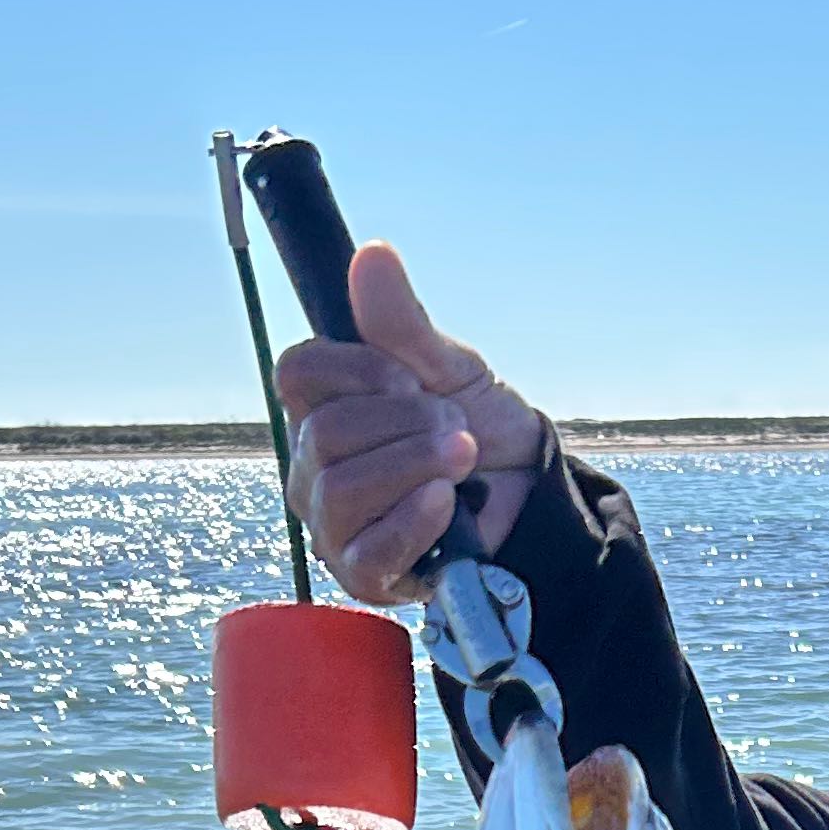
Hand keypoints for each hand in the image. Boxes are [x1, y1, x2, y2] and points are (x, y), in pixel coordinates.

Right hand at [278, 245, 546, 605]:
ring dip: (416, 465)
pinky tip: (446, 504)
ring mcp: (333, 525)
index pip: (298, 372)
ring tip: (462, 461)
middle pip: (326, 432)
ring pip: (343, 487)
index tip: (410, 375)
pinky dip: (414, 519)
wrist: (531, 498)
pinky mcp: (364, 575)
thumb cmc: (480, 429)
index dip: (356, 368)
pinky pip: (369, 547)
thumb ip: (403, 322)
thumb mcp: (450, 367)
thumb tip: (373, 254)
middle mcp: (315, 466)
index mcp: (324, 408)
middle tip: (455, 426)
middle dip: (405, 422)